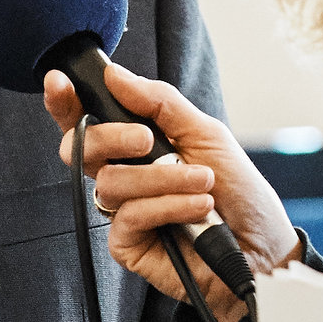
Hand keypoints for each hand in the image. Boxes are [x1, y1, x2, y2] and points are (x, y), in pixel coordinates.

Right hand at [42, 62, 300, 321]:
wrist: (262, 245)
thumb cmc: (238, 191)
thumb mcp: (205, 132)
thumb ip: (159, 102)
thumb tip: (115, 75)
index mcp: (134, 147)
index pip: (87, 122)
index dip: (64, 103)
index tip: (60, 83)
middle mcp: (124, 177)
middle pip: (81, 149)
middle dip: (113, 137)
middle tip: (149, 141)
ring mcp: (123, 212)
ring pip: (111, 183)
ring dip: (164, 178)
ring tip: (202, 183)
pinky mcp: (128, 246)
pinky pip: (128, 216)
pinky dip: (167, 206)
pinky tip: (197, 208)